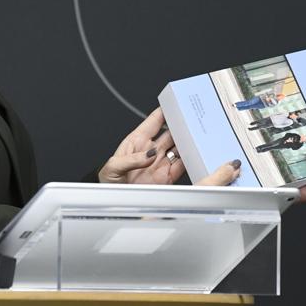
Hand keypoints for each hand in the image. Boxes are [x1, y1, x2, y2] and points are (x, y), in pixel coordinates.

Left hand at [98, 107, 242, 185]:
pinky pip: (182, 166)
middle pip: (171, 132)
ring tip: (196, 135)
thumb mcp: (113, 167)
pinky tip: (194, 154)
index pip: (154, 121)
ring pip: (179, 147)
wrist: (112, 203)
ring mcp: (160, 163)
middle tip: (192, 120)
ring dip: (187, 141)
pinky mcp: (167, 177)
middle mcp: (152, 151)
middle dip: (181, 124)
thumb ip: (132, 160)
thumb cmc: (108, 181)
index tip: (176, 103)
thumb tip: (150, 155)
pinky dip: (190, 160)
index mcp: (137, 141)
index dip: (165, 111)